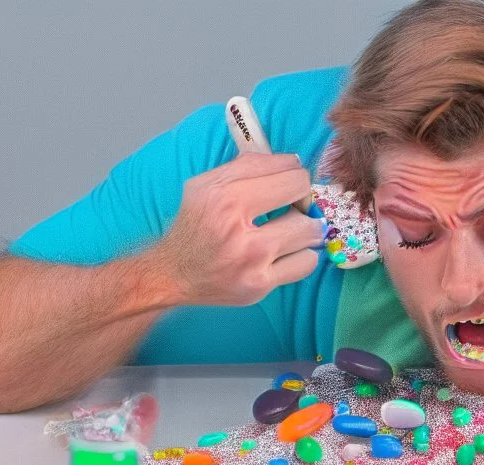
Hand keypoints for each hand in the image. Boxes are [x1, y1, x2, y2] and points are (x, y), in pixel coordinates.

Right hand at [154, 152, 324, 305]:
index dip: (295, 176)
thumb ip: (248, 166)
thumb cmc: (195, 225)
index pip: (291, 173)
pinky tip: (286, 253)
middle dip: (303, 202)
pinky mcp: (259, 285)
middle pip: (304, 200)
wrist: (173, 274)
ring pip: (310, 233)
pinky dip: (302, 255)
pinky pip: (306, 263)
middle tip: (293, 209)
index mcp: (225, 196)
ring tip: (289, 232)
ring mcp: (251, 260)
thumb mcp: (208, 184)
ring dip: (305, 229)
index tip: (290, 186)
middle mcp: (237, 229)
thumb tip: (292, 161)